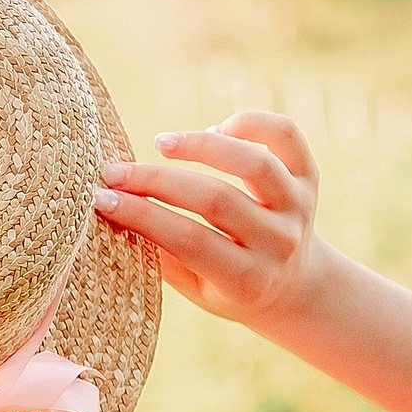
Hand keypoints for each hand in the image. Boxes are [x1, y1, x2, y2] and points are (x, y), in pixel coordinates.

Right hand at [91, 111, 337, 327]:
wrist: (294, 287)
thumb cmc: (228, 287)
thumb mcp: (196, 289)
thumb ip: (162, 254)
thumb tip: (115, 211)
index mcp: (247, 279)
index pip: (188, 240)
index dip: (141, 216)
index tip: (101, 198)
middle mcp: (279, 242)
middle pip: (215, 200)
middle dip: (155, 181)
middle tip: (113, 171)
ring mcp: (298, 207)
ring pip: (253, 163)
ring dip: (201, 146)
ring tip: (162, 143)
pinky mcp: (309, 177)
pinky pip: (285, 135)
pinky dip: (249, 122)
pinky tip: (216, 130)